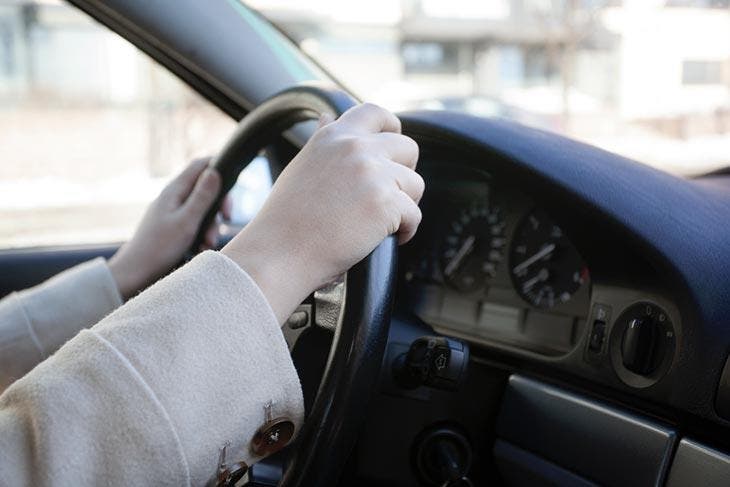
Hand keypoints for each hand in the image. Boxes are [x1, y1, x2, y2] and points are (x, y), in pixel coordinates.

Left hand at [109, 159, 228, 298]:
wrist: (135, 273)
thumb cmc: (158, 248)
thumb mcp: (187, 221)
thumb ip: (202, 196)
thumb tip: (215, 171)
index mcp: (175, 190)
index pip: (201, 165)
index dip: (219, 167)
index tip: (233, 183)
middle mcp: (173, 197)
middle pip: (206, 189)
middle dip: (219, 206)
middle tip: (227, 219)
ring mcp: (172, 212)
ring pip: (202, 210)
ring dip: (211, 226)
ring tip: (207, 244)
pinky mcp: (173, 227)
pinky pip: (194, 224)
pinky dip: (201, 235)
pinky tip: (200, 249)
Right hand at [222, 103, 423, 322]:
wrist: (279, 254)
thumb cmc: (285, 221)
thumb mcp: (300, 167)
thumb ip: (322, 143)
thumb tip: (328, 118)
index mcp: (333, 136)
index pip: (375, 113)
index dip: (392, 130)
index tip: (393, 153)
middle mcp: (355, 148)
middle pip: (408, 147)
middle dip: (404, 173)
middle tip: (389, 196)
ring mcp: (373, 174)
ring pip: (415, 183)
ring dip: (405, 205)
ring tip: (383, 223)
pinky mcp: (385, 203)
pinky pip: (414, 215)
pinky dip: (406, 231)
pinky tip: (386, 240)